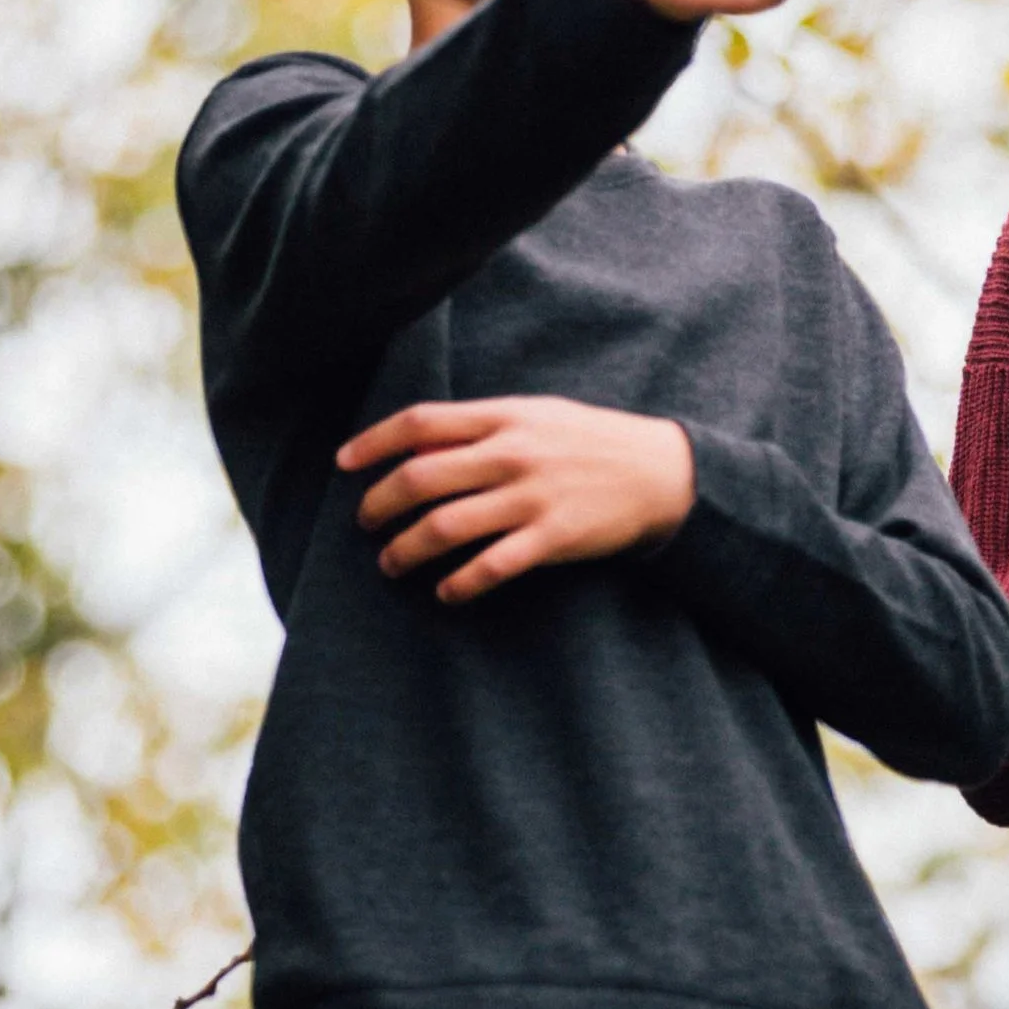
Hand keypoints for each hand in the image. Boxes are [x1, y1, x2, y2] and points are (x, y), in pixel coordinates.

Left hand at [339, 396, 695, 604]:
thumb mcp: (539, 416)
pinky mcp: (552, 538)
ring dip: (407, 550)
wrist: (663, 473)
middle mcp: (511, 455)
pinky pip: (490, 566)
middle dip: (380, 505)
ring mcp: (530, 498)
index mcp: (504, 418)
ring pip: (445, 527)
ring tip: (392, 565)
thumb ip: (485, 426)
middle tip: (366, 525)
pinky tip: (446, 592)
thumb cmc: (593, 442)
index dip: (374, 442)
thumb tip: (423, 443)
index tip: (345, 463)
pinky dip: (459, 584)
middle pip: (420, 477)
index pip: (420, 422)